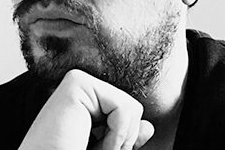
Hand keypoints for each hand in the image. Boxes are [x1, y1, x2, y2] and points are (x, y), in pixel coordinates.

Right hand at [19, 69, 154, 149]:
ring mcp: (77, 82)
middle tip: (90, 148)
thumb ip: (125, 138)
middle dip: (121, 138)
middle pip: (131, 108)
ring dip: (118, 139)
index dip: (121, 141)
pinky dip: (116, 134)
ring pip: (131, 107)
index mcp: (85, 107)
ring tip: (87, 146)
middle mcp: (80, 90)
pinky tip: (88, 140)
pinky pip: (123, 107)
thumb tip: (147, 126)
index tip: (96, 149)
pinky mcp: (76, 83)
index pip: (126, 113)